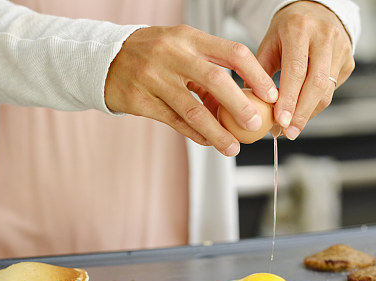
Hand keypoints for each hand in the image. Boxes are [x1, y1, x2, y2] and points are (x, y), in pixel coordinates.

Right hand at [105, 25, 278, 156]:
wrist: (104, 59)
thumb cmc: (155, 56)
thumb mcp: (181, 51)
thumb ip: (209, 73)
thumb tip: (243, 104)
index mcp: (188, 37)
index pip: (232, 52)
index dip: (255, 74)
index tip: (271, 95)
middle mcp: (172, 54)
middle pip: (215, 80)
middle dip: (240, 105)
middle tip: (256, 124)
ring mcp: (154, 77)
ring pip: (194, 110)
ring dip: (218, 132)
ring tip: (233, 148)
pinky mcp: (140, 100)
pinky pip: (174, 122)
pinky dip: (195, 134)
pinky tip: (209, 142)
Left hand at [257, 1, 354, 139]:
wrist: (316, 12)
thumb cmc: (288, 30)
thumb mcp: (269, 43)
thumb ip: (262, 73)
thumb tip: (255, 106)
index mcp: (300, 28)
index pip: (296, 70)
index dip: (289, 99)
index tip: (280, 121)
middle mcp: (324, 36)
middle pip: (317, 84)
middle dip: (302, 113)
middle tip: (288, 132)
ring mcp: (341, 49)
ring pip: (327, 91)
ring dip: (309, 113)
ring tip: (292, 127)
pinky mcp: (349, 61)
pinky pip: (332, 91)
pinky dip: (316, 105)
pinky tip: (303, 111)